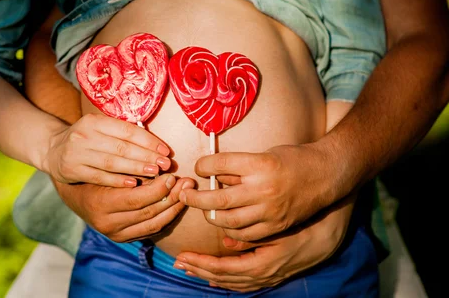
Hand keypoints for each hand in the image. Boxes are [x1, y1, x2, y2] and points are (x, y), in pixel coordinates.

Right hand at [43, 113, 172, 186]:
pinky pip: (98, 176)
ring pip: (111, 162)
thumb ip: (122, 133)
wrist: (53, 149)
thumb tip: (154, 144)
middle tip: (165, 164)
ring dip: (135, 168)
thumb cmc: (86, 139)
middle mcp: (84, 134)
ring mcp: (77, 153)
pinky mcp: (71, 169)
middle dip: (146, 156)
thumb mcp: (100, 128)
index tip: (165, 151)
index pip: (127, 130)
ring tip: (153, 173)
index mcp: (95, 121)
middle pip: (121, 147)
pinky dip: (116, 180)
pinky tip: (132, 183)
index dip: (148, 140)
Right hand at [58, 173, 195, 241]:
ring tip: (186, 192)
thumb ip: (130, 169)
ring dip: (174, 208)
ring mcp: (115, 234)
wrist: (75, 193)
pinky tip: (177, 203)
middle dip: (172, 197)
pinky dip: (167, 217)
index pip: (137, 199)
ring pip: (153, 224)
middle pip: (148, 213)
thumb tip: (161, 167)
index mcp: (101, 204)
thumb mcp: (106, 167)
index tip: (172, 175)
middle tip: (187, 182)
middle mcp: (107, 223)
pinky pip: (151, 230)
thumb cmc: (93, 172)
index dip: (158, 188)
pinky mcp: (123, 238)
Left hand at [172, 195, 354, 291]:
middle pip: (224, 278)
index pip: (223, 269)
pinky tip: (215, 278)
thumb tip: (227, 241)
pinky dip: (226, 280)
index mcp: (263, 264)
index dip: (201, 263)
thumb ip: (252, 235)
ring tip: (190, 268)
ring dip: (209, 274)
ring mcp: (268, 277)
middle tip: (179, 262)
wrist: (329, 232)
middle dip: (199, 270)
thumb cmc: (302, 224)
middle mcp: (264, 276)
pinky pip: (243, 282)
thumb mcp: (277, 227)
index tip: (184, 255)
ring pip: (232, 282)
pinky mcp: (271, 273)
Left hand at [180, 144, 335, 240]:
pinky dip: (230, 230)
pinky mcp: (276, 225)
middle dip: (195, 199)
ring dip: (210, 216)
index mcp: (260, 163)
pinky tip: (224, 222)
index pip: (219, 165)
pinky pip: (245, 234)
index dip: (202, 166)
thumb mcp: (264, 154)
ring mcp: (270, 210)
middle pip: (218, 199)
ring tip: (203, 209)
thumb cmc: (293, 159)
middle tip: (184, 195)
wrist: (327, 174)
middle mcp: (263, 188)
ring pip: (228, 220)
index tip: (198, 167)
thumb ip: (238, 168)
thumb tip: (212, 175)